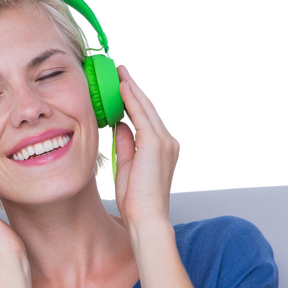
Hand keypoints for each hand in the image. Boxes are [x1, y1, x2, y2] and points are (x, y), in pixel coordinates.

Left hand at [111, 63, 182, 229]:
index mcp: (163, 148)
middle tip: (121, 69)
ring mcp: (164, 142)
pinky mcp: (154, 144)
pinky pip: (141, 115)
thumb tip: (119, 125)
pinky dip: (131, 99)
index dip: (135, 100)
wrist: (147, 218)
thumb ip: (125, 144)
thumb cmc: (137, 201)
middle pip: (149, 108)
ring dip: (132, 87)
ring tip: (120, 70)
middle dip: (134, 87)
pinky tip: (122, 86)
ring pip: (146, 107)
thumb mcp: (126, 166)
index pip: (147, 118)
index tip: (123, 86)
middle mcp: (168, 142)